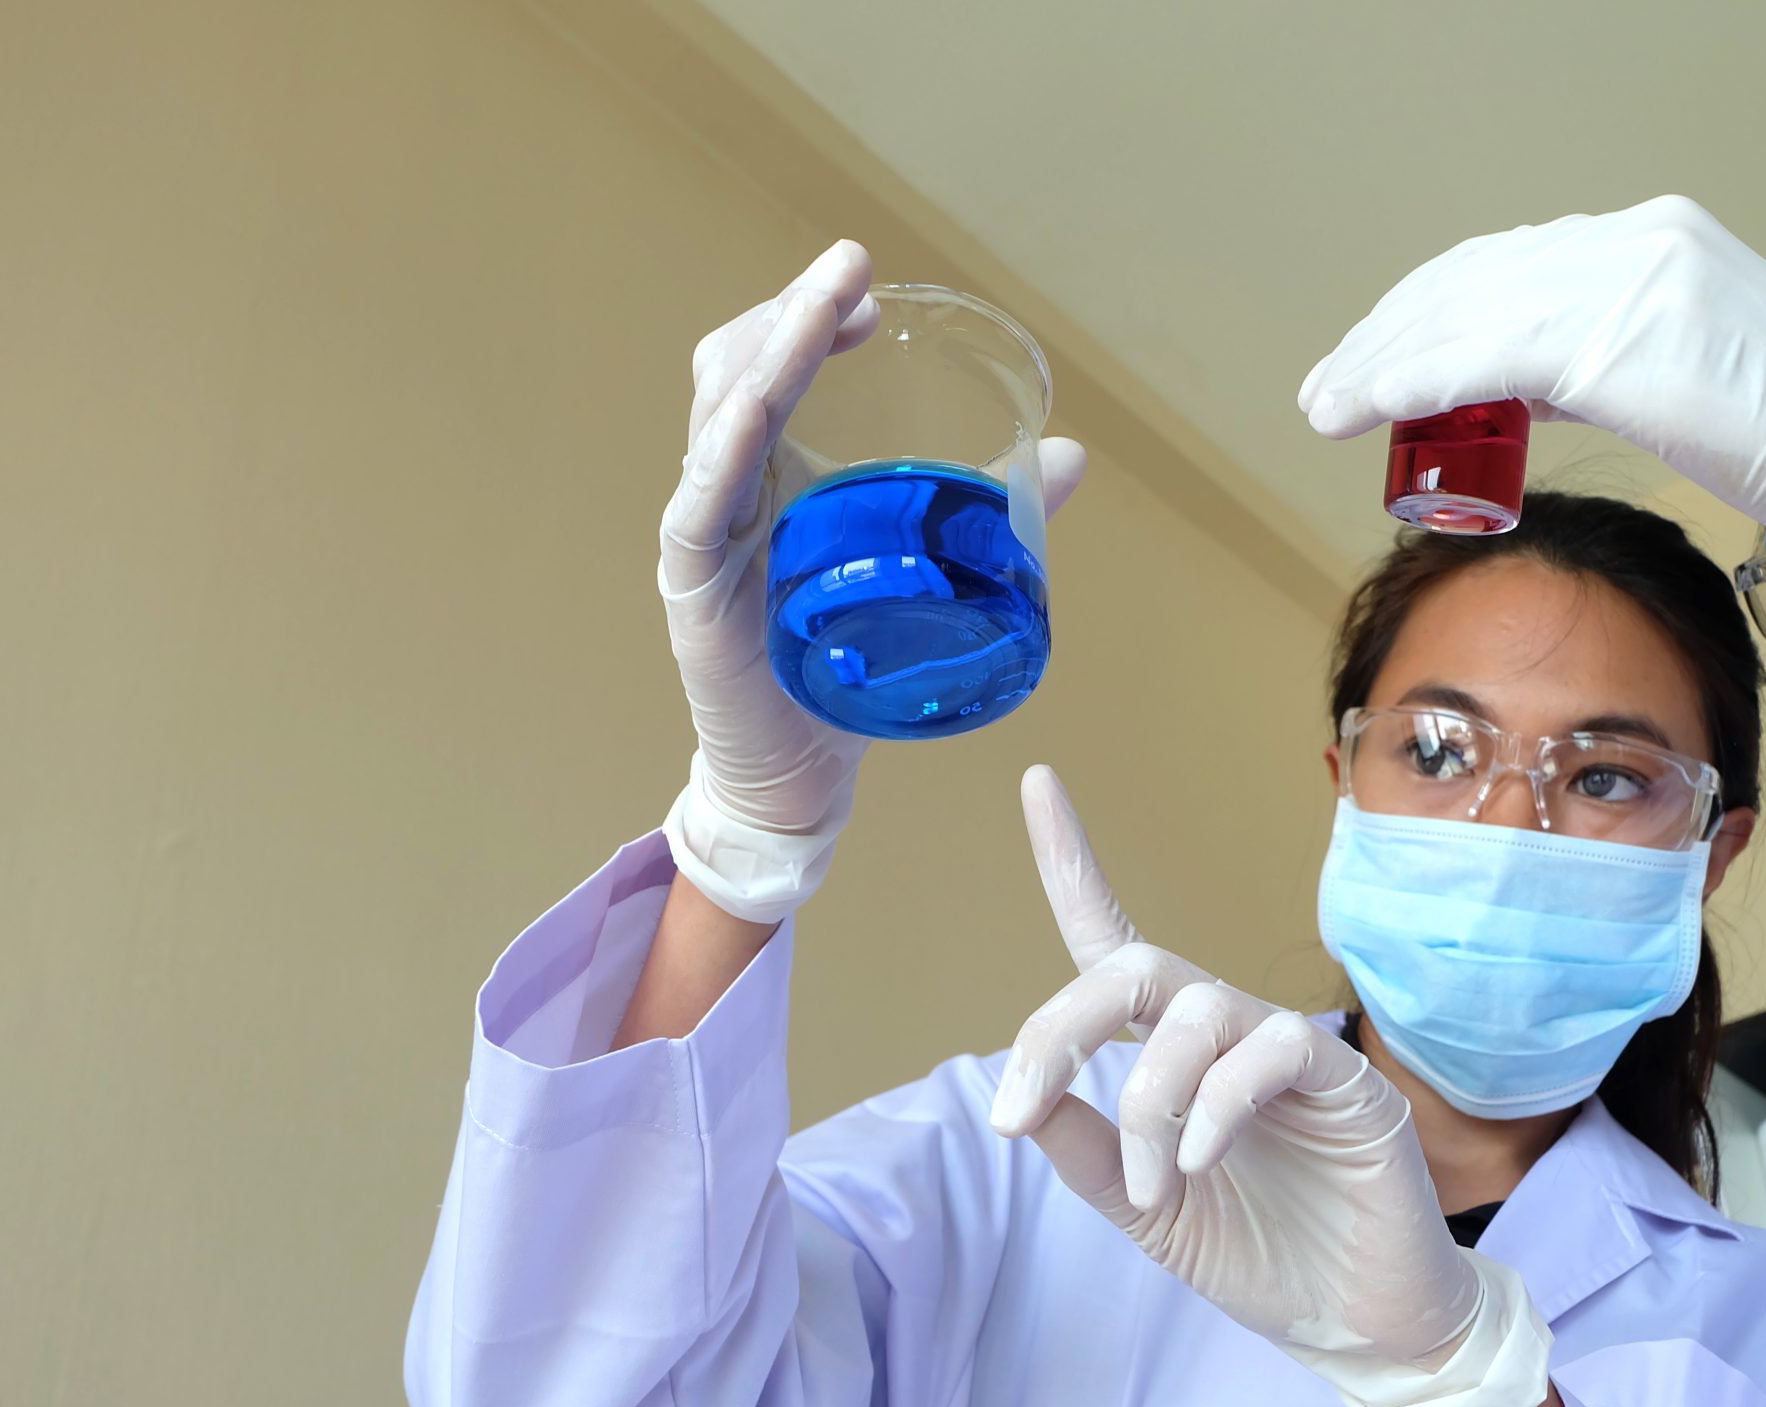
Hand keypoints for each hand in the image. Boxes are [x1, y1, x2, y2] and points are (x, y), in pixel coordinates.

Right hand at [659, 241, 1087, 918]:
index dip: (808, 316)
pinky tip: (752, 411)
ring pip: (717, 419)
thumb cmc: (851, 669)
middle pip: (734, 370)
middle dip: (791, 311)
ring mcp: (702, 537)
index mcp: (769, 475)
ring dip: (769, 354)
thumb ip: (986, 513)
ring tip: (823, 309)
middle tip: (855, 274)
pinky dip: (724, 451)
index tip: (870, 288)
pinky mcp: (693, 591)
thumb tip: (1071, 456)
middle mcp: (726, 491)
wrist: (800, 774)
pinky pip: (696, 509)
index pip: (767, 366)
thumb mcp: (922, 571)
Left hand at [988, 766, 1551, 1406]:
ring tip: (1153, 1183)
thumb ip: (1085, 1152)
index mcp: (1172, 1055)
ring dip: (1146, 1103)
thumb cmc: (1260, 1254)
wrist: (1358, 1327)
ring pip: (1194, 1015)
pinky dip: (1214, 1107)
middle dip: (1061, 1028)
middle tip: (1018, 1109)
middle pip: (1134, 968)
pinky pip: (1269, 1051)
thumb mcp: (1143, 1210)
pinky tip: (1195, 1163)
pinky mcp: (1347, 1079)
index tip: (1036, 782)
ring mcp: (1289, 1048)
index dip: (1073, 862)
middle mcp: (1226, 1033)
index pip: (1112, 942)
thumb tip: (1021, 1101)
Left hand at [1297, 197, 1765, 626]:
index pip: (1510, 262)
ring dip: (1382, 361)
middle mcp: (1643, 244)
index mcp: (1662, 242)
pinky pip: (1490, 354)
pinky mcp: (1631, 346)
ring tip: (1328, 406)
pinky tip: (1370, 407)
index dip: (1427, 310)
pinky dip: (1416, 378)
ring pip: (1467, 312)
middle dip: (1389, 335)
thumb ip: (1612, 361)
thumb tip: (1530, 388)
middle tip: (1330, 387)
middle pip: (1473, 277)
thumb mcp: (1700, 379)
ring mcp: (1639, 286)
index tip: (1377, 357)